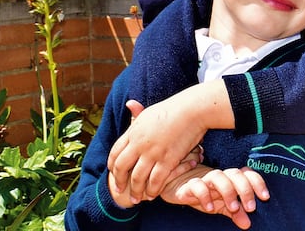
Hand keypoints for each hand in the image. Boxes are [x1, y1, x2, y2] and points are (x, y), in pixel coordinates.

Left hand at [107, 81, 233, 200]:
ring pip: (137, 178)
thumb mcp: (150, 110)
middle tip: (119, 190)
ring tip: (136, 198)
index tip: (114, 173)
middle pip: (122, 167)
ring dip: (136, 190)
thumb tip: (129, 104)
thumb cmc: (173, 109)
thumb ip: (137, 113)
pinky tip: (152, 195)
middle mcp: (139, 144)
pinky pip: (155, 181)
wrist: (192, 110)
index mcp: (133, 132)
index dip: (112, 166)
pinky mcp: (167, 160)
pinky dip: (152, 190)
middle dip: (119, 181)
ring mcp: (153, 153)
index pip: (115, 153)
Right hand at [164, 166, 269, 228]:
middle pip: (236, 174)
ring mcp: (204, 178)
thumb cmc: (205, 193)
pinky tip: (209, 207)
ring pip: (218, 176)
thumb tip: (247, 224)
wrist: (177, 185)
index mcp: (230, 179)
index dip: (258, 183)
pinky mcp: (189, 185)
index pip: (247, 174)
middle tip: (251, 207)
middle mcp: (220, 176)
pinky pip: (197, 185)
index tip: (265, 197)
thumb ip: (236, 213)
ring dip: (228, 191)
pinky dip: (204, 195)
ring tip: (232, 207)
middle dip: (245, 190)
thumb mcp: (222, 205)